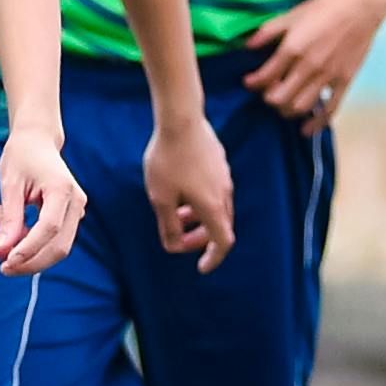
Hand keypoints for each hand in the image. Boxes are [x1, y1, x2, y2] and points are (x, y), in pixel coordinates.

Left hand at [0, 132, 85, 276]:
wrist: (37, 141)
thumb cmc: (21, 157)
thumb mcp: (9, 185)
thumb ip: (8, 219)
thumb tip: (1, 252)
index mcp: (62, 189)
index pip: (49, 228)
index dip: (28, 249)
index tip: (5, 262)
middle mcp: (76, 202)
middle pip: (58, 247)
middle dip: (30, 263)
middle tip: (1, 267)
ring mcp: (77, 211)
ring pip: (58, 248)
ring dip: (29, 253)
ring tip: (1, 228)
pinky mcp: (70, 217)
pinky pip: (54, 240)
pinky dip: (32, 243)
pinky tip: (13, 226)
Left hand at [140, 105, 236, 273]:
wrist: (181, 118)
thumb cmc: (167, 159)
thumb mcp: (160, 198)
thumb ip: (168, 226)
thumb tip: (173, 246)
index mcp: (212, 206)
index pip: (223, 243)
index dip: (214, 259)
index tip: (201, 267)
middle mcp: (224, 193)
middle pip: (220, 226)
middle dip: (199, 237)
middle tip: (177, 237)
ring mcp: (225, 176)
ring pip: (216, 207)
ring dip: (198, 218)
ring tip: (175, 212)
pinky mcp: (220, 162)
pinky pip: (214, 190)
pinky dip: (200, 200)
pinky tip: (180, 189)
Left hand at [242, 0, 385, 125]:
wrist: (361, 6)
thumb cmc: (325, 7)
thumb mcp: (291, 15)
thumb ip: (267, 32)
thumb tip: (246, 46)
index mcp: (293, 48)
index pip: (265, 77)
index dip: (252, 83)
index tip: (249, 82)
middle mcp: (308, 66)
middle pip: (279, 98)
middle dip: (268, 99)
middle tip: (268, 93)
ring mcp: (328, 76)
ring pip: (300, 107)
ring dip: (286, 111)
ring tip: (283, 105)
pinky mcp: (345, 81)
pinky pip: (330, 109)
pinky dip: (317, 123)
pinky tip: (306, 129)